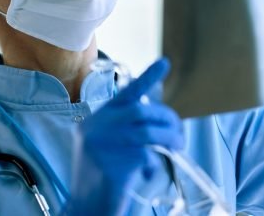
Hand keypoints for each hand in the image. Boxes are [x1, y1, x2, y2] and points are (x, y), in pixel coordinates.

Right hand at [65, 58, 183, 215]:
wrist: (84, 210)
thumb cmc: (102, 177)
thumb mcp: (109, 145)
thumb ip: (126, 128)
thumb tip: (161, 118)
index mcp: (96, 120)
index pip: (126, 93)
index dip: (148, 77)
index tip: (165, 63)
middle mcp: (95, 128)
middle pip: (141, 111)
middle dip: (166, 119)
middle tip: (178, 133)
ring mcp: (101, 146)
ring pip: (147, 132)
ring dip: (168, 139)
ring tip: (177, 147)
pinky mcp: (110, 165)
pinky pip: (144, 155)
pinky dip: (154, 162)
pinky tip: (149, 171)